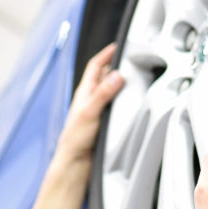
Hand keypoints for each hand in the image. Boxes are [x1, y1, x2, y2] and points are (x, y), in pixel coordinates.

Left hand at [56, 43, 124, 161]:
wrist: (76, 162)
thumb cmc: (76, 139)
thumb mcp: (90, 112)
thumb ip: (104, 93)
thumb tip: (116, 76)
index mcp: (85, 93)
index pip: (95, 66)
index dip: (106, 54)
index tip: (116, 47)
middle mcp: (89, 99)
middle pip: (104, 76)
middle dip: (116, 66)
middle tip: (129, 61)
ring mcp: (96, 110)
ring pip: (109, 90)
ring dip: (119, 83)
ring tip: (132, 79)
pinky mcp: (102, 121)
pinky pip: (114, 104)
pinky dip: (122, 99)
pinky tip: (128, 104)